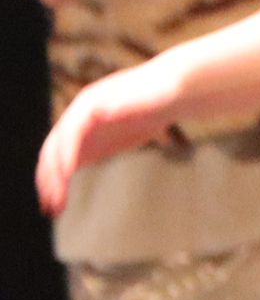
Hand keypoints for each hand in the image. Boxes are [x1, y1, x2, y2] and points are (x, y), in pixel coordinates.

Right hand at [37, 60, 186, 215]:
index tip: (67, 174)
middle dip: (52, 174)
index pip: (70, 130)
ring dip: (51, 184)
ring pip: (57, 160)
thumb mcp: (152, 94)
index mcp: (90, 102)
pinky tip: (60, 204)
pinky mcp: (89, 146)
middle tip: (54, 201)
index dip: (66, 151)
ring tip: (53, 209)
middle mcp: (78, 117)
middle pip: (56, 147)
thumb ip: (128, 103)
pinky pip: (68, 167)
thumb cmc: (162, 90)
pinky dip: (62, 185)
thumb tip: (103, 109)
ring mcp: (81, 133)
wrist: (168, 92)